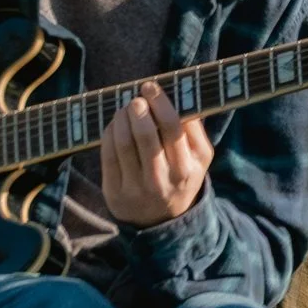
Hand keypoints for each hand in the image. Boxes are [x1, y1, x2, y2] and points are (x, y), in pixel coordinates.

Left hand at [99, 81, 213, 226]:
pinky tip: (115, 124)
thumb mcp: (200, 158)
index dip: (160, 104)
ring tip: (125, 108)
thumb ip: (194, 130)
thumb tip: (179, 97)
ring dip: (121, 119)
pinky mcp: (115, 192)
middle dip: (138, 110)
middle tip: (136, 98)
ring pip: (123, 144)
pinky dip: (110, 133)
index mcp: (186, 169)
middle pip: (145, 136)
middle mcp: (161, 180)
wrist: (162, 219)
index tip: (151, 87)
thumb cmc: (182, 176)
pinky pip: (108, 156)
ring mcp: (136, 188)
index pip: (172, 129)